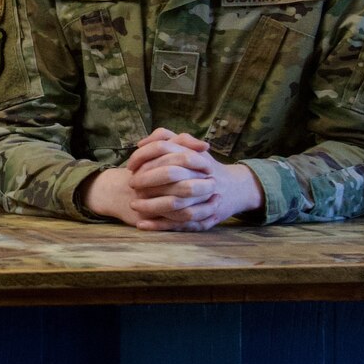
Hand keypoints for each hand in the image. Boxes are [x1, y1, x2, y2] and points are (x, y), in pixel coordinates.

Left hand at [120, 129, 260, 230]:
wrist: (233, 189)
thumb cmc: (202, 167)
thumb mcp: (188, 148)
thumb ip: (165, 139)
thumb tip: (140, 144)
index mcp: (195, 158)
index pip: (167, 153)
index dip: (145, 158)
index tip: (130, 166)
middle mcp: (200, 178)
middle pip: (171, 176)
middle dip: (148, 181)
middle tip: (131, 184)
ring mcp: (203, 200)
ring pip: (174, 203)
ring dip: (151, 205)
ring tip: (134, 205)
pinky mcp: (202, 219)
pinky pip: (179, 224)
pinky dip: (159, 224)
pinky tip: (142, 224)